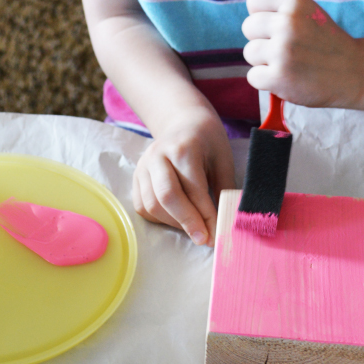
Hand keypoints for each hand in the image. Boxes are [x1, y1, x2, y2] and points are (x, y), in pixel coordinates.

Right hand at [132, 110, 234, 245]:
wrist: (183, 123)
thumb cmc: (208, 141)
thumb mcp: (223, 158)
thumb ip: (224, 188)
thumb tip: (228, 220)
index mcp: (183, 147)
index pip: (193, 188)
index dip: (206, 214)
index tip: (217, 234)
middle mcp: (158, 155)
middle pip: (167, 196)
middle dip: (187, 222)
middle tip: (204, 240)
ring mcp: (143, 166)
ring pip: (152, 204)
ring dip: (174, 223)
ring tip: (194, 230)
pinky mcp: (136, 177)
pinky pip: (142, 206)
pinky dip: (160, 219)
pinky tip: (177, 220)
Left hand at [242, 0, 363, 107]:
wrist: (355, 74)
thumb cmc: (326, 43)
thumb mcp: (310, 13)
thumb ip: (281, 9)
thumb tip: (250, 10)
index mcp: (295, 3)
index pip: (254, 1)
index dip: (262, 15)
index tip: (277, 25)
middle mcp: (288, 23)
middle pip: (248, 27)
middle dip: (262, 38)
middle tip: (286, 48)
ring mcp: (282, 51)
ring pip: (249, 52)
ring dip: (264, 61)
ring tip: (289, 64)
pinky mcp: (278, 77)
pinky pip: (253, 76)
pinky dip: (266, 81)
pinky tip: (287, 78)